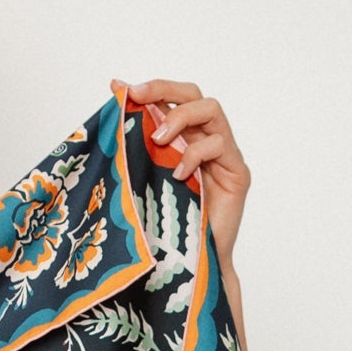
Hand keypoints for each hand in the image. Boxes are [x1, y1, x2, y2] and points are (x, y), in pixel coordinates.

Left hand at [125, 79, 250, 267]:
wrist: (190, 263)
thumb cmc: (166, 221)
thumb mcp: (144, 174)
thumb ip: (135, 140)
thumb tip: (113, 98)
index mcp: (185, 137)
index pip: (175, 97)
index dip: (152, 87)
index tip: (123, 90)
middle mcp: (207, 140)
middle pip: (195, 94)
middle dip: (165, 90)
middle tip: (138, 99)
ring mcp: (225, 155)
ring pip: (212, 110)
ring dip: (180, 118)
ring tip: (159, 140)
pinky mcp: (238, 173)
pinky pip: (219, 146)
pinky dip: (195, 154)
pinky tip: (178, 175)